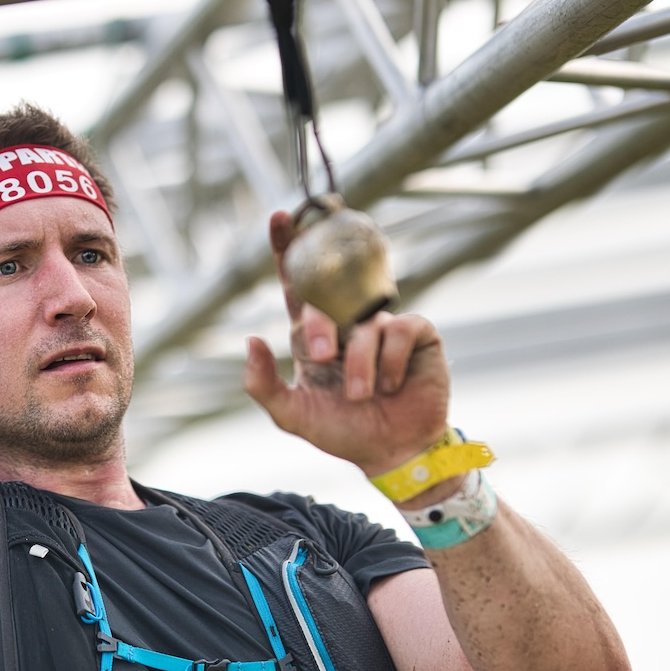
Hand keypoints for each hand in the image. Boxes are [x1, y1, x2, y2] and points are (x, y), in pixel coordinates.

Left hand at [242, 209, 449, 477]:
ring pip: (366, 323)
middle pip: (328, 298)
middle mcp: (347, 322)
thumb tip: (251, 339)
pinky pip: (400, 329)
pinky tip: (393, 384)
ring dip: (359, 364)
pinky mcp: (417, 334)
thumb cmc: (343, 431)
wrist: (392, 454)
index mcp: (313, 333)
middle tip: (323, 360)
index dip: (289, 248)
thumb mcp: (292, 414)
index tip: (280, 216)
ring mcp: (382, 325)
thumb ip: (262, 384)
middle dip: (321, 327)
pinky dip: (391, 361)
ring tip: (362, 395)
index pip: (298, 282)